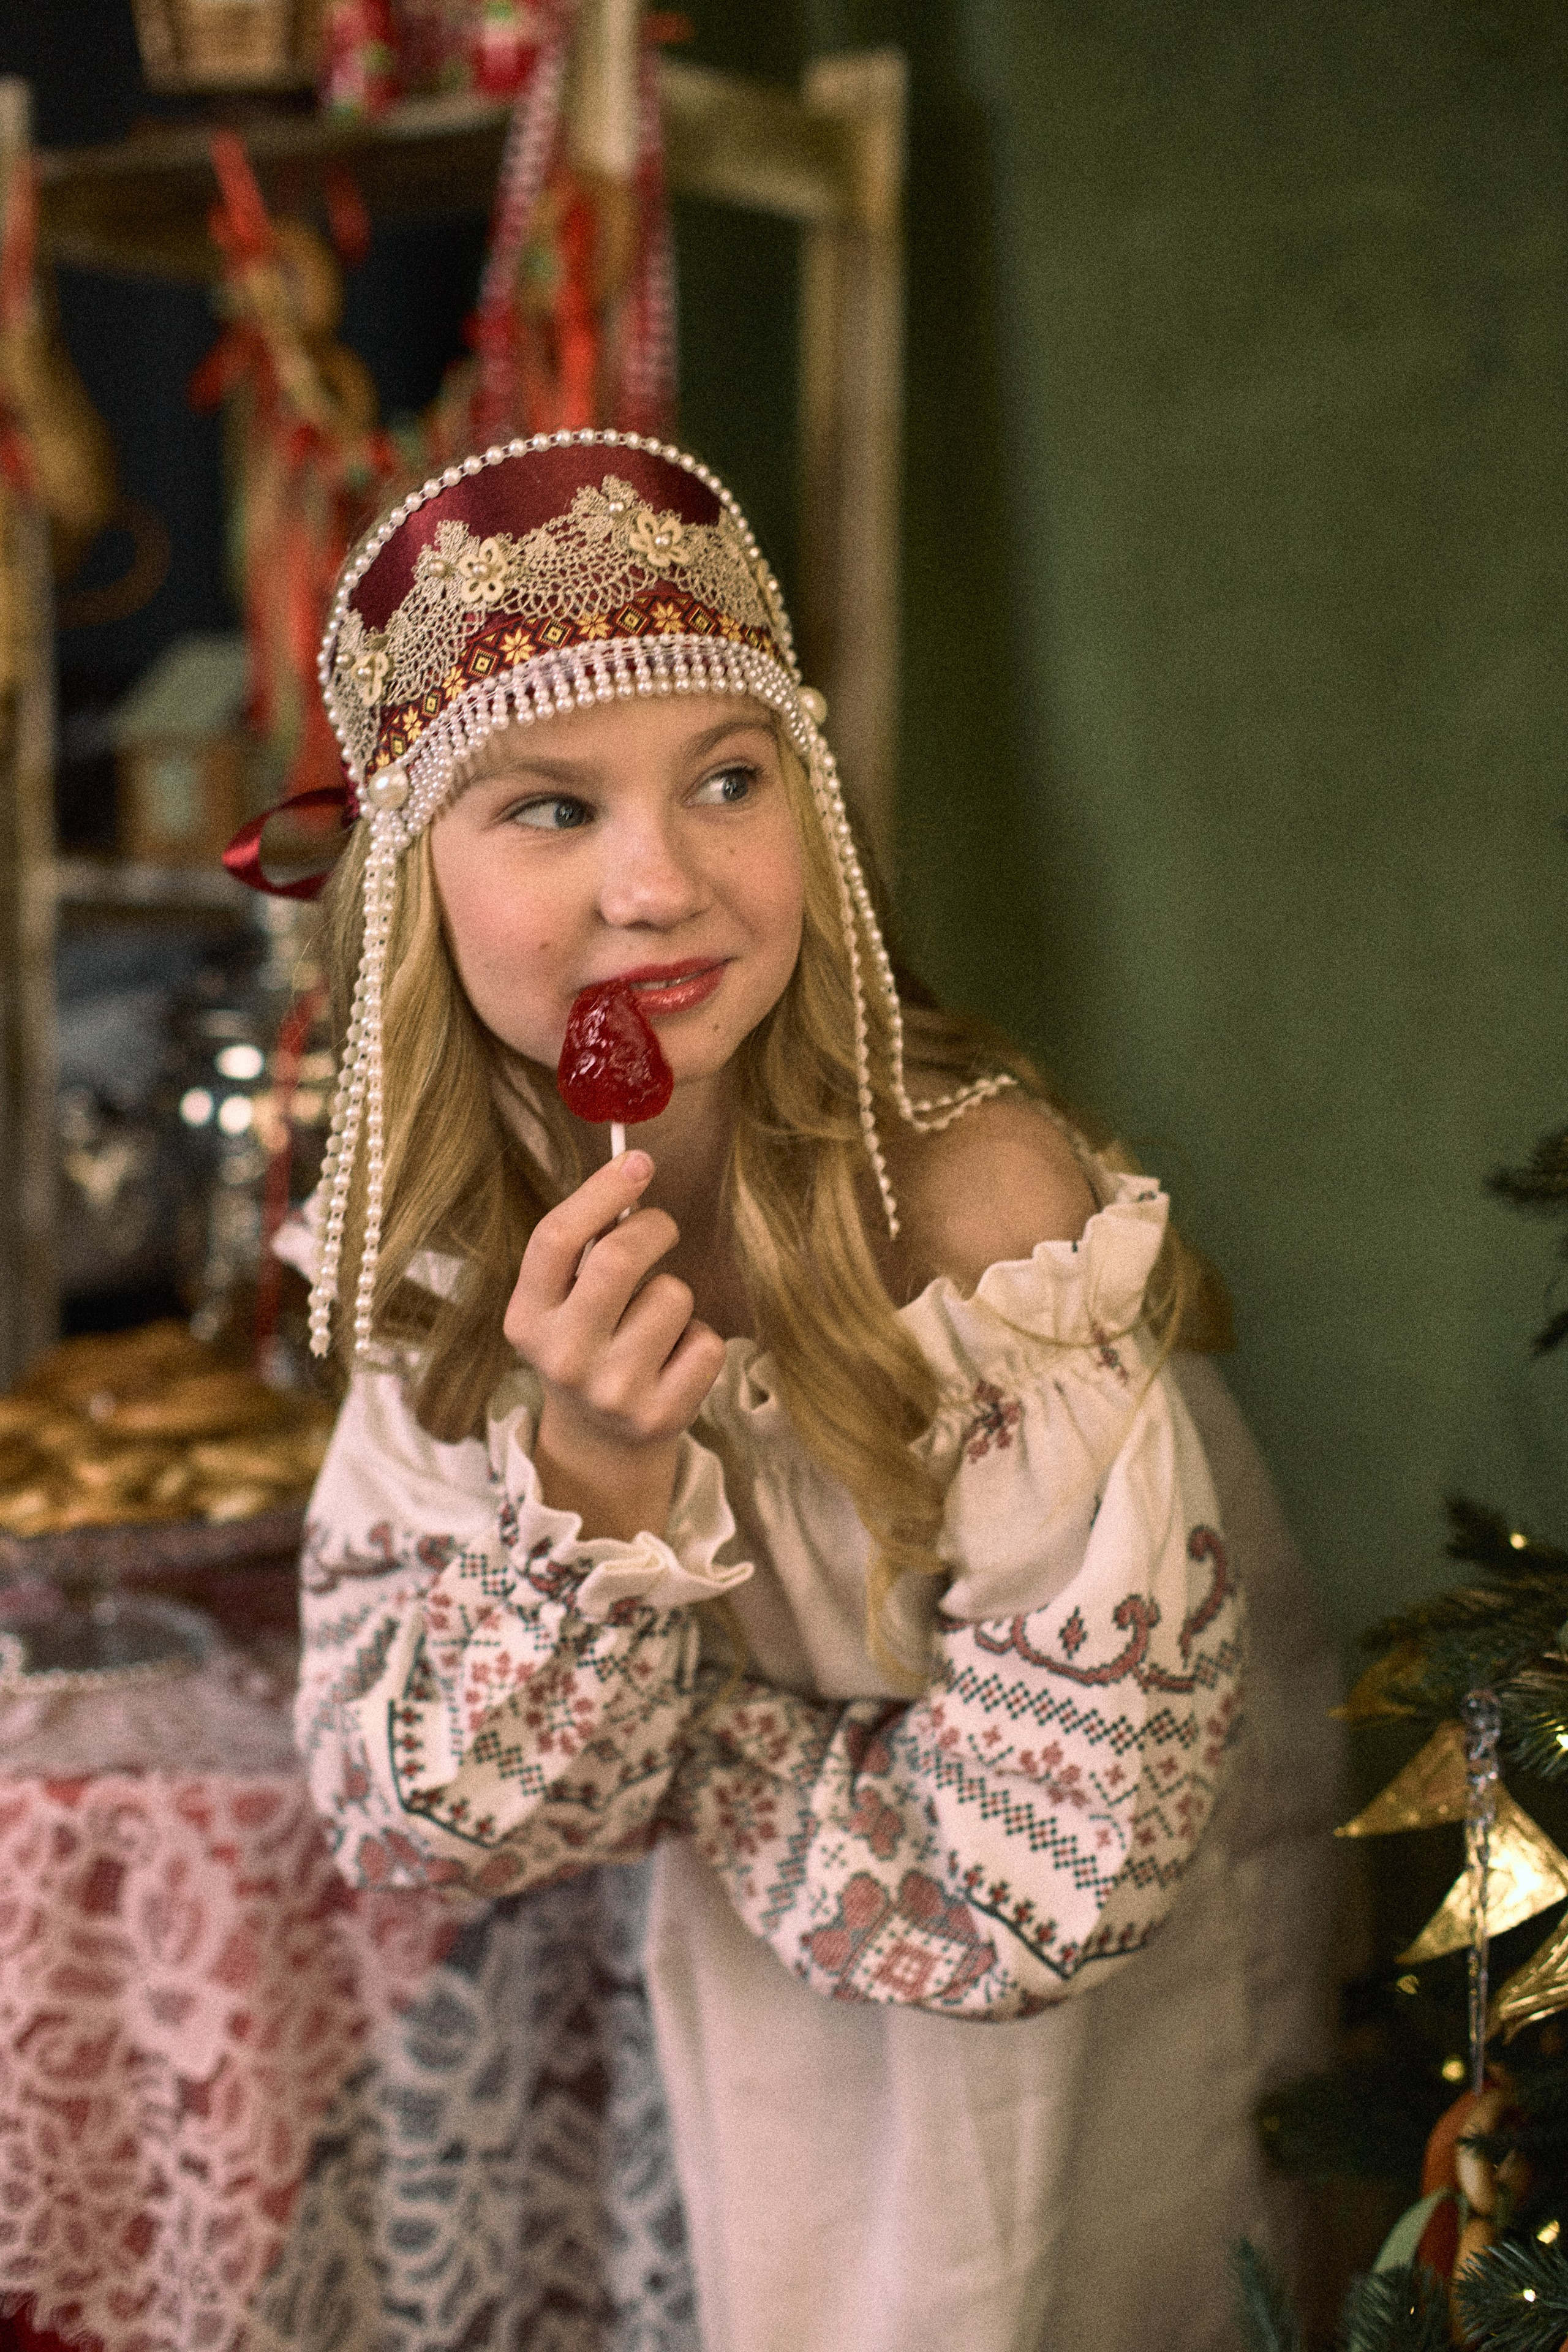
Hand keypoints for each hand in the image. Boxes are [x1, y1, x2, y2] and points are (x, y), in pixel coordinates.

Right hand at [504, 1151, 726, 1541]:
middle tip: (661, 1229)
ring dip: (676, 1294)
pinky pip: (707, 1341)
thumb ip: (582, 1248)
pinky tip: (675, 1359)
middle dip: (654, 1228)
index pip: (555, 1240)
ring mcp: (610, 1392)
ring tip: (656, 1322)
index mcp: (527, 1319)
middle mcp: (562, 1358)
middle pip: (618, 1258)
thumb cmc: (588, 1343)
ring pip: (673, 1296)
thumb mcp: (562, 1303)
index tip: (639, 1162)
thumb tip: (634, 1169)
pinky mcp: (659, 1417)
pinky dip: (701, 1339)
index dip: (600, 1192)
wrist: (600, 1442)